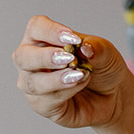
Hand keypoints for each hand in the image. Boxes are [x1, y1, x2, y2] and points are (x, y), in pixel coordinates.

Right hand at [12, 14, 129, 131]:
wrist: (111, 95)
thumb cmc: (101, 68)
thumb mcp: (106, 52)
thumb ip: (96, 47)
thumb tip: (83, 48)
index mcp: (42, 39)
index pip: (36, 28)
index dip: (51, 31)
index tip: (72, 38)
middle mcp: (32, 61)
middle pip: (23, 56)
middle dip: (45, 57)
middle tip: (68, 59)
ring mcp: (34, 85)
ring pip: (32, 82)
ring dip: (56, 79)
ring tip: (78, 75)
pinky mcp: (42, 106)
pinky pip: (45, 101)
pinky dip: (64, 92)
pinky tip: (78, 86)